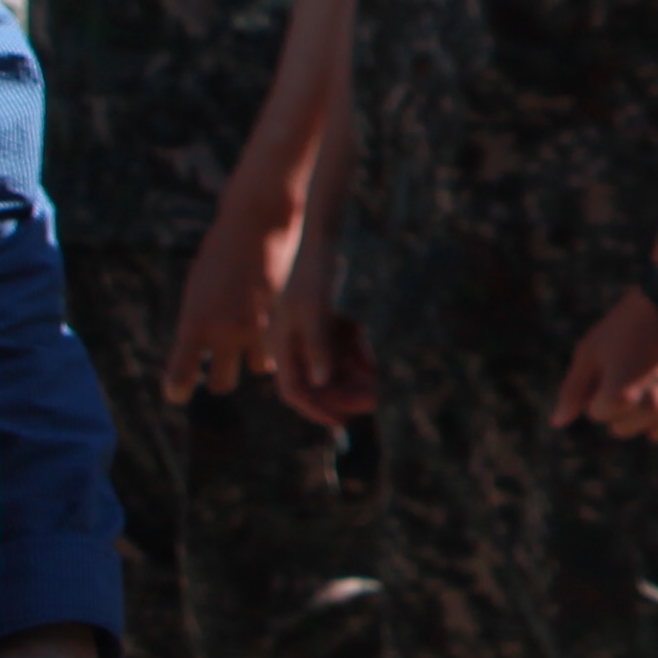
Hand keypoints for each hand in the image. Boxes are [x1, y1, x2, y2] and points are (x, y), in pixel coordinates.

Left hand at [167, 198, 292, 403]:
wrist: (256, 224)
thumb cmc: (219, 254)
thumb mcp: (197, 290)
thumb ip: (199, 323)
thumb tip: (200, 352)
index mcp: (193, 323)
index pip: (179, 378)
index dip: (177, 391)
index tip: (179, 393)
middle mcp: (223, 330)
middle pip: (220, 383)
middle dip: (218, 379)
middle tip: (219, 369)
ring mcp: (255, 325)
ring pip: (257, 370)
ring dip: (252, 363)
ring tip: (248, 348)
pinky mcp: (280, 316)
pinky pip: (276, 348)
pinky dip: (271, 346)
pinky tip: (268, 332)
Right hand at [269, 220, 377, 426]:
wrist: (318, 233)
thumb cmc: (311, 271)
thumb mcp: (314, 309)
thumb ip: (317, 345)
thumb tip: (320, 381)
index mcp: (280, 344)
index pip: (294, 390)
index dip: (316, 408)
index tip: (340, 423)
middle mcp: (292, 341)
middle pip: (317, 381)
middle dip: (342, 394)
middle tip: (372, 403)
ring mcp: (308, 329)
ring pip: (330, 364)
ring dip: (352, 377)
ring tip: (376, 388)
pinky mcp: (322, 316)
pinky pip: (339, 344)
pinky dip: (355, 354)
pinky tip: (372, 365)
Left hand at [553, 289, 657, 439]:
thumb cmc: (630, 321)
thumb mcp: (591, 350)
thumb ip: (573, 390)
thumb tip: (558, 423)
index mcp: (620, 397)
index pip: (597, 414)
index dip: (600, 387)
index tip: (613, 362)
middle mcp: (654, 407)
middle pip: (622, 428)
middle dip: (622, 406)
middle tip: (634, 369)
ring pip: (652, 431)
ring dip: (648, 413)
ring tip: (655, 376)